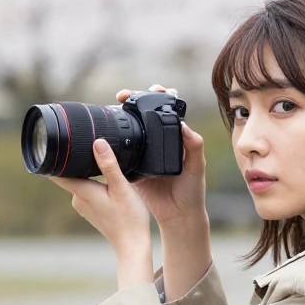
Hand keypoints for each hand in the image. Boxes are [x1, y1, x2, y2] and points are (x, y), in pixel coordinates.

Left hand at [50, 139, 151, 261]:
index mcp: (82, 192)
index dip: (54, 159)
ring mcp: (83, 207)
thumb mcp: (122, 188)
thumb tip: (98, 143)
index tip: (55, 145)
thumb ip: (109, 165)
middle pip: (70, 175)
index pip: (57, 173)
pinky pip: (87, 192)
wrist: (132, 245)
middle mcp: (78, 200)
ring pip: (80, 182)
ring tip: (101, 164)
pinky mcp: (91, 211)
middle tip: (87, 147)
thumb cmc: (129, 218)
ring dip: (88, 173)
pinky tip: (106, 183)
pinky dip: (94, 184)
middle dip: (77, 162)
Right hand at [116, 84, 207, 227]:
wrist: (177, 215)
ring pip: (132, 128)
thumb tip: (185, 126)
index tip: (154, 90)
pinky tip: (107, 130)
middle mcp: (158, 142)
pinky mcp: (132, 166)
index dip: (160, 96)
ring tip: (117, 103)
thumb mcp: (197, 167)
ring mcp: (144, 153)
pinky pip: (121, 150)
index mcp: (175, 138)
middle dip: (136, 99)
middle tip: (126, 95)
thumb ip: (194, 147)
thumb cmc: (192, 190)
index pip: (167, 110)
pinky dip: (113, 139)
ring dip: (122, 113)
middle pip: (145, 114)